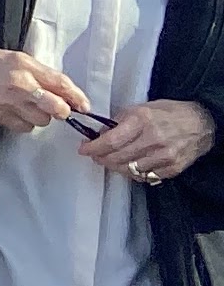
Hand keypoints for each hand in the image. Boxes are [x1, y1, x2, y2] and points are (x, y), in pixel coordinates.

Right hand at [0, 40, 91, 134]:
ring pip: (42, 120)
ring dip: (42, 116)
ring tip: (32, 106)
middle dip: (62, 110)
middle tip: (60, 107)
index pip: (60, 84)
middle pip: (56, 108)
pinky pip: (25, 127)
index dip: (77, 97)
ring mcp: (9, 103)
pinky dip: (26, 122)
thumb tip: (60, 88)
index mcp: (25, 66)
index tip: (84, 105)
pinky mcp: (0, 116)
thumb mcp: (15, 57)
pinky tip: (19, 112)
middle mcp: (20, 86)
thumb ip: (39, 72)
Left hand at [77, 96, 217, 186]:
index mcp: (142, 120)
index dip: (93, 147)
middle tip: (95, 155)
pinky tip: (129, 165)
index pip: (111, 140)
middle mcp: (153, 139)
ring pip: (128, 170)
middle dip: (101, 158)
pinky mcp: (171, 169)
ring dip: (115, 166)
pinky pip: (144, 177)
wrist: (201, 123)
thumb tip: (100, 134)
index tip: (84, 149)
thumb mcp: (142, 108)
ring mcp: (163, 156)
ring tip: (110, 160)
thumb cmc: (170, 113)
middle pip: (117, 158)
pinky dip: (133, 173)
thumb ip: (120, 121)